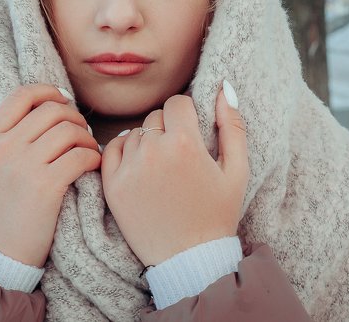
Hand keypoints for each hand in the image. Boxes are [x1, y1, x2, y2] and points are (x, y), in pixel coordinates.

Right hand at [0, 84, 100, 266]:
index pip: (21, 94)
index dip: (48, 91)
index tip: (63, 101)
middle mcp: (3, 147)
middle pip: (51, 110)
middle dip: (73, 117)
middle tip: (81, 132)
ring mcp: (23, 166)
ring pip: (69, 130)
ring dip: (86, 138)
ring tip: (87, 151)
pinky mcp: (46, 186)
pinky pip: (80, 156)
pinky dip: (92, 158)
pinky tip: (91, 166)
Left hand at [100, 81, 247, 266]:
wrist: (188, 259)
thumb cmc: (217, 214)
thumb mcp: (237, 170)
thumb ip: (233, 126)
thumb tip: (222, 88)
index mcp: (185, 143)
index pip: (178, 102)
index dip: (188, 115)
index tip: (192, 132)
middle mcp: (153, 151)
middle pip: (156, 117)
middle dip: (169, 129)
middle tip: (180, 156)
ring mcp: (129, 168)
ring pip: (136, 133)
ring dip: (148, 142)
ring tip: (163, 168)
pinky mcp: (112, 185)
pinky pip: (113, 149)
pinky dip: (125, 152)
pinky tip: (141, 168)